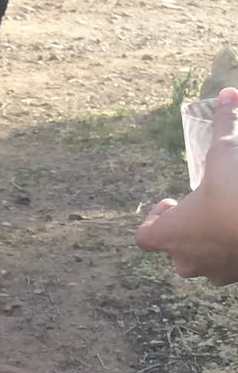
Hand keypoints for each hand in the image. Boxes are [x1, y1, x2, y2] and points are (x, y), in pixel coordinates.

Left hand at [136, 88, 237, 283]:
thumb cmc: (235, 191)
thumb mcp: (226, 153)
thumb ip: (224, 125)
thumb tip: (228, 93)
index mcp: (170, 234)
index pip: (144, 237)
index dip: (155, 220)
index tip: (170, 201)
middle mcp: (186, 259)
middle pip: (175, 250)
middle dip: (186, 231)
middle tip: (201, 211)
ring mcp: (213, 273)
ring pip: (203, 262)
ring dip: (208, 244)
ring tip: (225, 221)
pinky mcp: (237, 279)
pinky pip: (228, 267)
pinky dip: (232, 252)